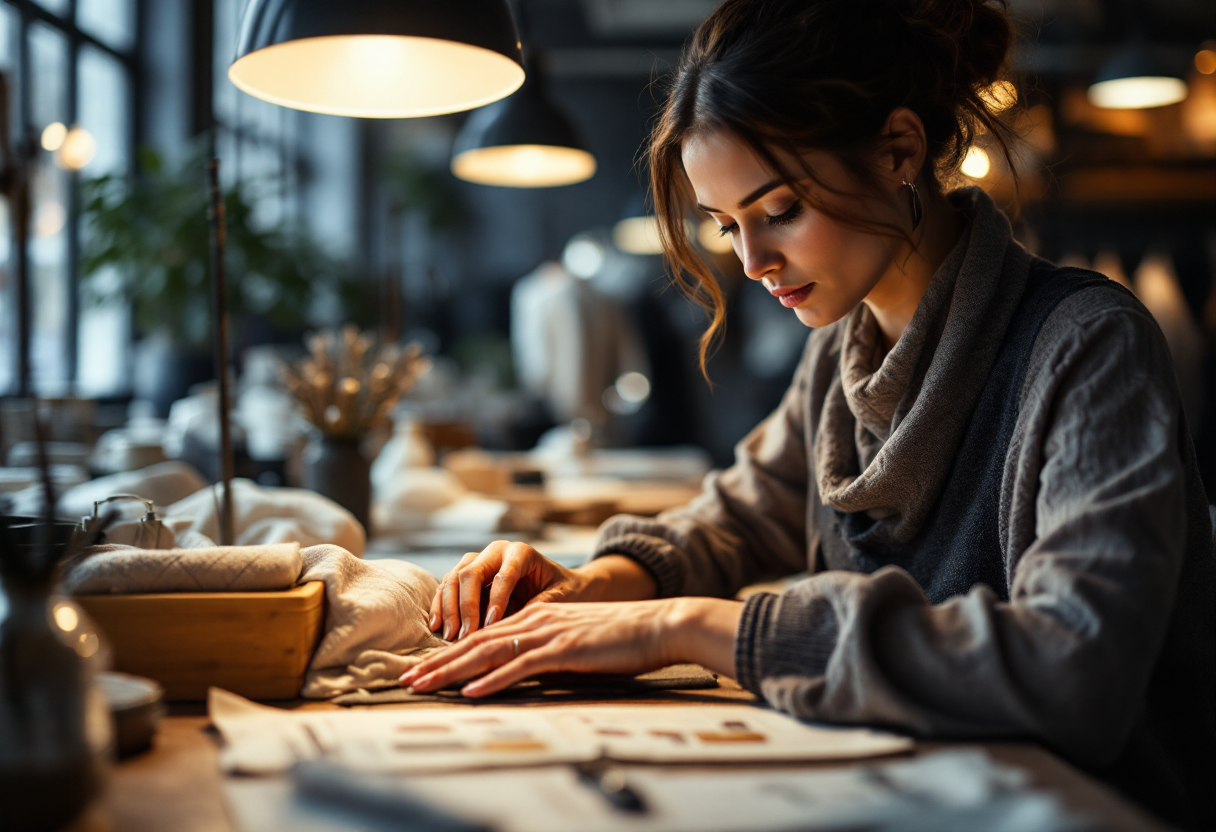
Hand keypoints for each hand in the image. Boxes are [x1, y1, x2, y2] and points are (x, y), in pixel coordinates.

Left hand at [401, 597, 742, 696]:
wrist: (658, 623)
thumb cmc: (621, 638)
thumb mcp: (575, 641)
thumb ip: (546, 653)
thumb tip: (520, 672)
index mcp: (535, 618)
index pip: (481, 637)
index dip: (447, 653)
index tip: (421, 670)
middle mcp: (535, 621)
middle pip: (475, 643)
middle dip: (437, 662)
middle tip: (405, 679)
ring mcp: (548, 633)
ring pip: (489, 652)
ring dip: (452, 670)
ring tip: (424, 684)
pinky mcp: (564, 649)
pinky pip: (521, 666)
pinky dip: (493, 680)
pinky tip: (472, 691)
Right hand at [430, 540, 592, 641]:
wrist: (560, 584)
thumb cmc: (564, 590)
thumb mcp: (560, 598)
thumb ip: (539, 607)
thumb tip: (511, 627)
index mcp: (521, 552)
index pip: (503, 575)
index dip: (496, 600)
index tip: (490, 626)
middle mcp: (496, 551)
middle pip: (471, 573)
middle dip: (465, 607)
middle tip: (465, 636)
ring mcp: (478, 560)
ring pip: (453, 578)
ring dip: (448, 608)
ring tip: (451, 636)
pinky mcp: (466, 574)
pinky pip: (446, 587)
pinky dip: (440, 606)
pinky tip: (437, 627)